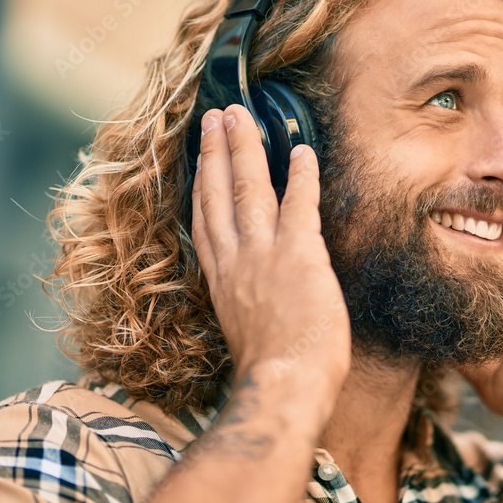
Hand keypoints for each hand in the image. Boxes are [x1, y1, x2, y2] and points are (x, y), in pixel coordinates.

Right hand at [191, 104, 350, 394]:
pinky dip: (302, 174)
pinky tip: (303, 149)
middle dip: (216, 151)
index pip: (205, 221)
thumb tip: (257, 303)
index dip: (201, 185)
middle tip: (214, 117)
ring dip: (245, 148)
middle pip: (218, 193)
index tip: (199, 161)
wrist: (284, 386)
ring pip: (248, 187)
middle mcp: (235, 260)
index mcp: (221, 280)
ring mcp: (264, 252)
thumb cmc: (271, 375)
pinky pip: (299, 201)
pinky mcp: (298, 252)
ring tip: (240, 116)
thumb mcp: (246, 335)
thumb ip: (246, 307)